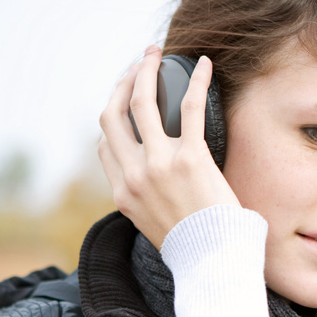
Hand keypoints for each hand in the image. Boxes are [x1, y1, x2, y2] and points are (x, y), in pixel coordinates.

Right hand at [98, 45, 238, 248]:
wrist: (212, 262)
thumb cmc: (192, 248)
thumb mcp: (154, 228)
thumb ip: (146, 204)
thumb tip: (157, 191)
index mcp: (122, 193)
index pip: (105, 145)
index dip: (112, 119)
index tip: (123, 102)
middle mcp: (133, 175)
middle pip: (112, 115)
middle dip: (121, 84)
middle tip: (136, 68)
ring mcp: (159, 165)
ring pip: (141, 102)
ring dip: (146, 71)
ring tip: (155, 54)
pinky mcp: (191, 159)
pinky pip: (190, 108)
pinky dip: (197, 82)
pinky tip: (206, 66)